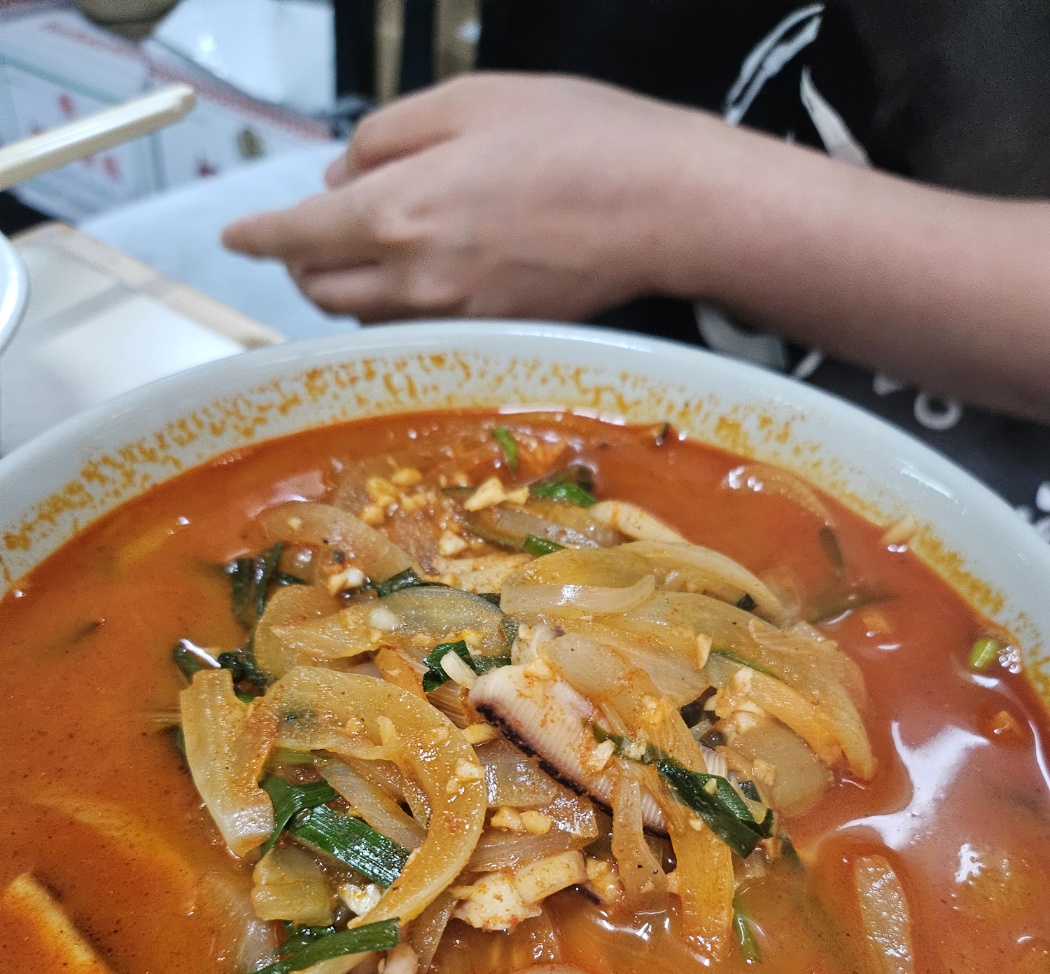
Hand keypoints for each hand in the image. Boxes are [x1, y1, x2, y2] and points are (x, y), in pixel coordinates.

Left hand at [221, 73, 716, 322]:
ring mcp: (453, 316)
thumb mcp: (468, 100)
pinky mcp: (489, 334)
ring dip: (348, 288)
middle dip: (301, 263)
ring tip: (368, 249)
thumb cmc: (576, 139)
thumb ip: (388, 137)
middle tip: (309, 233)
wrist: (662, 208)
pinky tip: (420, 275)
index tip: (235, 235)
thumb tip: (342, 172)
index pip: (298, 236)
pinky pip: (415, 331)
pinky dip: (394, 307)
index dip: (258, 236)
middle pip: (322, 290)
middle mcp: (415, 279)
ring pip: (366, 318)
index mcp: (398, 211)